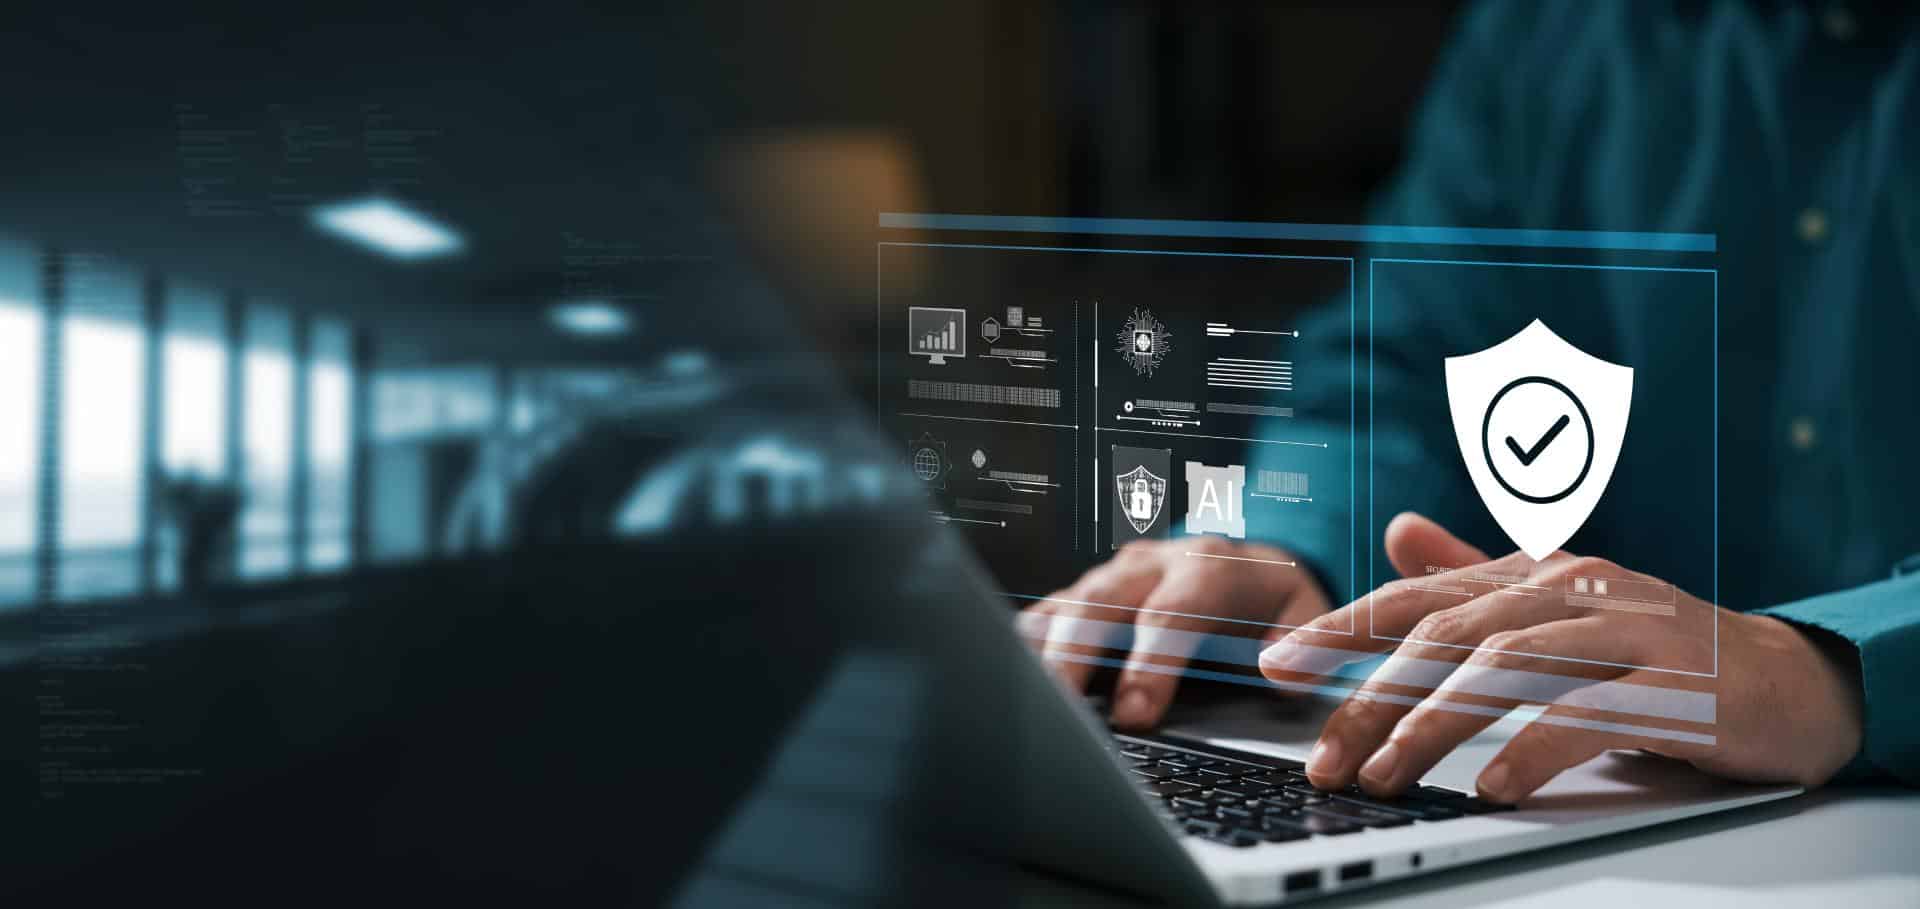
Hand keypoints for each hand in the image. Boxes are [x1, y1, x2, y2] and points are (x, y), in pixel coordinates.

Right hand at [1019, 537, 1330, 730]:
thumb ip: (1302, 639)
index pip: (1172, 614)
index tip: (1135, 715)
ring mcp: (1112, 576)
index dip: (1150, 664)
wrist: (1244, 560)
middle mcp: (1152, 564)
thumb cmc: (1269, 598)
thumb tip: (1281, 673)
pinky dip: (1026, 644)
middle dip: (1077, 656)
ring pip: (1065, 606)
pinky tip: (1009, 676)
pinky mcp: (1084, 592)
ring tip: (1023, 697)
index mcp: (1208, 567)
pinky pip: (1047, 613)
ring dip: (1041, 652)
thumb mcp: (1303, 610)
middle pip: (1101, 603)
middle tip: (1061, 710)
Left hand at [1259, 513, 1864, 802]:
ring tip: (1388, 775)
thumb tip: (1397, 532)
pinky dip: (1533, 749)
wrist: (1790, 677)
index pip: (1416, 595)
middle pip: (1446, 634)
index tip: (1278, 666)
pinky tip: (1492, 785)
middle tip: (1327, 755)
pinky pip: (1590, 714)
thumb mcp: (1560, 603)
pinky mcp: (1676, 686)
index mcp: (1533, 572)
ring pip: (1507, 666)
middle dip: (1373, 696)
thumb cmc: (1656, 646)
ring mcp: (1625, 632)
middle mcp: (1571, 588)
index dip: (1341, 627)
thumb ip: (1476, 574)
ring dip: (1435, 725)